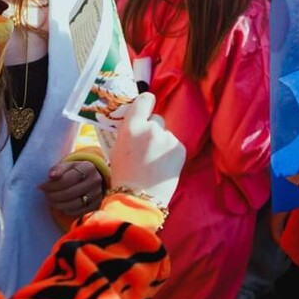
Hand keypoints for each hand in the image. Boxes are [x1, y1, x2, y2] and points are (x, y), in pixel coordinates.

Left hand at [40, 159, 107, 219]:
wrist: (92, 177)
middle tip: (46, 195)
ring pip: (73, 204)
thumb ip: (58, 169)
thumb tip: (51, 176)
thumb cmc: (75, 171)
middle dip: (53, 196)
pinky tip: (61, 204)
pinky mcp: (96, 205)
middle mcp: (95, 181)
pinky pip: (77, 212)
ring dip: (58, 204)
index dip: (51, 185)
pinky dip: (66, 210)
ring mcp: (97, 194)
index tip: (41, 187)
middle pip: (69, 193)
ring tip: (51, 200)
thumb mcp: (68, 166)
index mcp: (88, 168)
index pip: (66, 180)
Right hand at [108, 92, 184, 206]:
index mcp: (132, 126)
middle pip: (157, 119)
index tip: (148, 104)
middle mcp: (151, 128)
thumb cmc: (124, 175)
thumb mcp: (118, 147)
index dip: (147, 102)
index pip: (145, 100)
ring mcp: (167, 138)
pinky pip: (174, 145)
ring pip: (166, 134)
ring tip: (154, 162)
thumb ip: (130, 131)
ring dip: (162, 142)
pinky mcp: (180, 148)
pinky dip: (170, 153)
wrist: (138, 198)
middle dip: (153, 128)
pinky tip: (162, 167)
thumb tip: (138, 121)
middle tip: (147, 147)